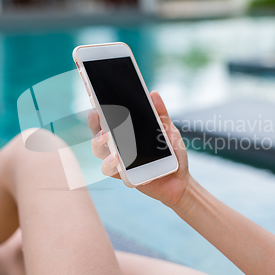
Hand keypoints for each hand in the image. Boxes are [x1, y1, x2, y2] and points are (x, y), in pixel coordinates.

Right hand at [87, 90, 190, 207]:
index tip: (95, 105)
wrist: (180, 180)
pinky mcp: (124, 176)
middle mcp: (119, 147)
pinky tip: (116, 159)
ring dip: (98, 144)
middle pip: (97, 135)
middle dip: (94, 126)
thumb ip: (160, 114)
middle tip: (99, 119)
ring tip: (106, 138)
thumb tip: (153, 94)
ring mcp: (120, 162)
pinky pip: (111, 171)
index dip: (98, 113)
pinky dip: (111, 164)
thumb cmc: (173, 154)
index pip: (107, 121)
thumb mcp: (169, 131)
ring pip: (99, 153)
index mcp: (126, 133)